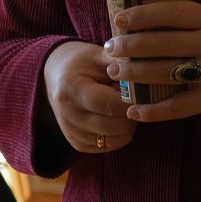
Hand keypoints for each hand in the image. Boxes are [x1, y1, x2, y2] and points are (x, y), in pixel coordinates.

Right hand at [41, 38, 137, 153]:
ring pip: (114, 140)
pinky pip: (108, 147)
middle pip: (114, 126)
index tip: (142, 92)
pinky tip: (116, 117)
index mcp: (70, 89)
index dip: (131, 101)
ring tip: (125, 107)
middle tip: (136, 99)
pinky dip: (119, 135)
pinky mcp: (76, 144)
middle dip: (132, 114)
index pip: (109, 104)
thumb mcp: (97, 55)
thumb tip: (143, 71)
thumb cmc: (81, 62)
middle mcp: (67, 115)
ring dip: (127, 126)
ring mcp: (70, 132)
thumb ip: (119, 63)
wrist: (57, 76)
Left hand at [103, 0, 200, 122]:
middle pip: (162, 43)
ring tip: (115, 72)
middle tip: (109, 48)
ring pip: (165, 72)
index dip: (142, 15)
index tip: (119, 19)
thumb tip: (156, 16)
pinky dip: (155, 110)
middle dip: (130, 46)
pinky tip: (135, 110)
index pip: (170, 12)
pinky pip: (179, 105)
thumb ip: (196, 18)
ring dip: (136, 73)